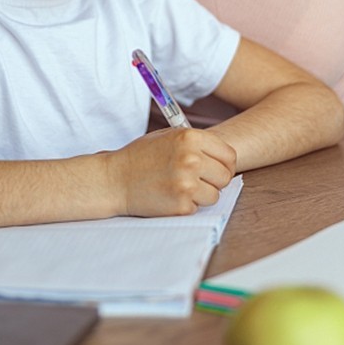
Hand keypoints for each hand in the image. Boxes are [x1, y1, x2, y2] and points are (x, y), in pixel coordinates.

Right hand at [105, 128, 236, 215]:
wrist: (114, 180)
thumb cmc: (139, 158)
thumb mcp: (167, 137)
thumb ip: (195, 142)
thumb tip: (223, 156)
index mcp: (190, 138)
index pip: (229, 155)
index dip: (224, 164)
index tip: (216, 169)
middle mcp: (191, 159)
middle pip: (225, 177)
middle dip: (214, 181)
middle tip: (196, 181)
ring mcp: (187, 183)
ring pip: (215, 195)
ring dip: (201, 195)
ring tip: (180, 188)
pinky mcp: (181, 204)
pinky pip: (198, 208)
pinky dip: (187, 205)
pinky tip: (169, 196)